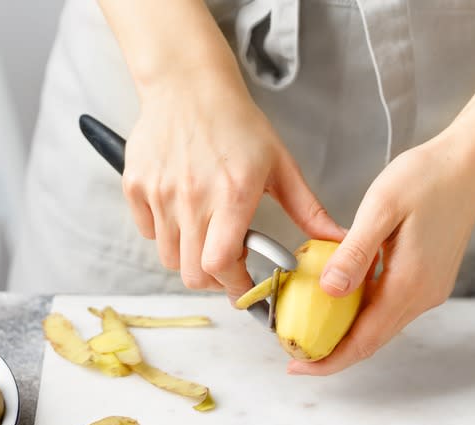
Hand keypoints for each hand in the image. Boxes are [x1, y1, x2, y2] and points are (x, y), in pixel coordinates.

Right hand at [122, 70, 342, 299]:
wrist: (189, 86)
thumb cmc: (238, 124)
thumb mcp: (281, 166)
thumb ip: (309, 210)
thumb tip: (338, 240)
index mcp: (232, 194)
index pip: (221, 265)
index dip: (235, 286)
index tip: (247, 288)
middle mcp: (192, 197)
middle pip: (192, 273)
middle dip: (214, 279)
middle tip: (229, 264)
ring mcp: (159, 192)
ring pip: (168, 257)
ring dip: (190, 257)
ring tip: (208, 233)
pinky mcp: (136, 186)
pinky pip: (148, 232)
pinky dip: (165, 234)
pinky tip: (185, 213)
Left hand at [287, 130, 474, 374]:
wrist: (469, 164)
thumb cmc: (426, 177)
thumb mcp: (381, 208)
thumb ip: (355, 252)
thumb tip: (329, 291)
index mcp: (410, 283)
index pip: (365, 339)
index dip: (329, 359)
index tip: (297, 366)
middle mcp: (424, 294)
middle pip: (374, 339)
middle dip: (334, 352)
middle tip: (296, 351)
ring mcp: (431, 288)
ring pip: (383, 323)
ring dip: (349, 332)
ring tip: (312, 326)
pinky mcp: (431, 277)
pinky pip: (393, 305)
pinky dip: (365, 311)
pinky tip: (343, 297)